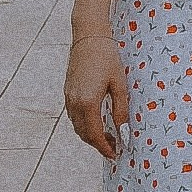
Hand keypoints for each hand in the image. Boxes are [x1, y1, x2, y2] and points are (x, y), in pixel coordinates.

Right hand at [65, 26, 131, 156]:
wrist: (89, 37)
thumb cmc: (107, 58)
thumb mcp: (119, 85)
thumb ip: (121, 111)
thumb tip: (124, 133)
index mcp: (88, 102)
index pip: (94, 135)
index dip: (104, 148)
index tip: (115, 154)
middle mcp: (74, 103)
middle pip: (84, 134)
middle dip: (97, 144)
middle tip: (114, 147)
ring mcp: (68, 97)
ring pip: (77, 126)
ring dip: (90, 135)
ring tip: (107, 135)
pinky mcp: (68, 92)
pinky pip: (74, 116)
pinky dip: (84, 124)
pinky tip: (96, 121)